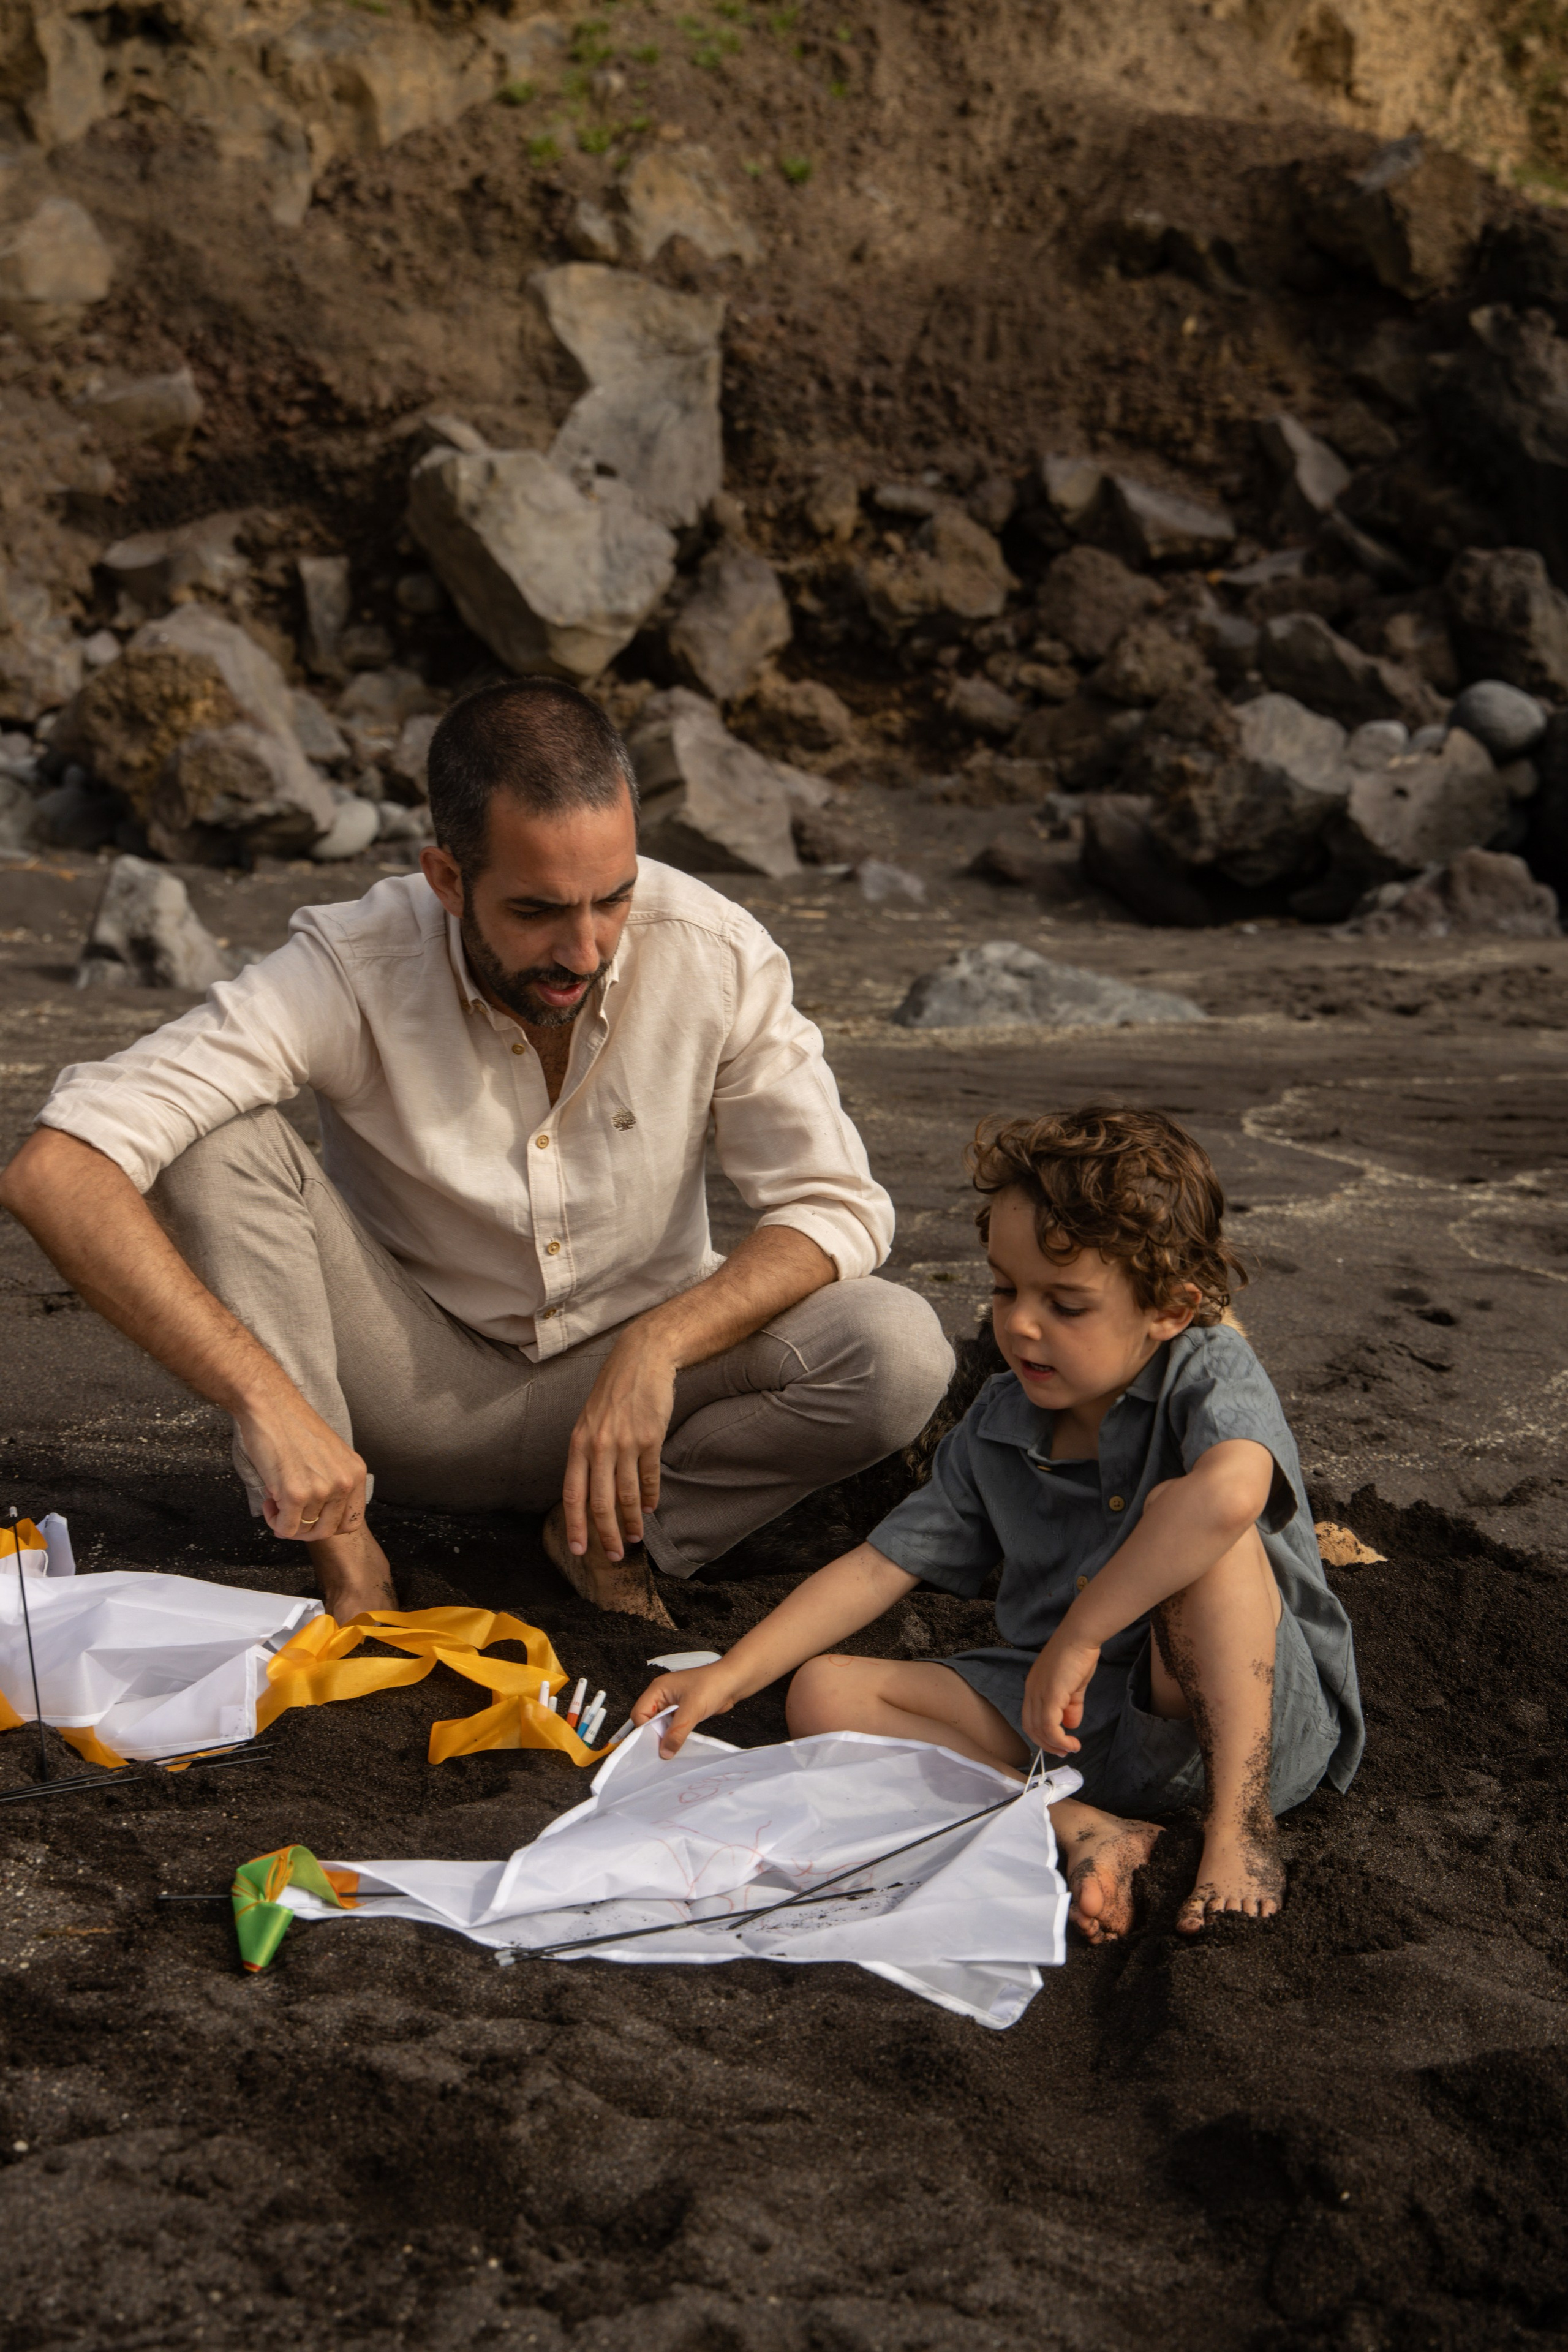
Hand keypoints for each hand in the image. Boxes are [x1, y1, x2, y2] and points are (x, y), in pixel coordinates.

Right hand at [236, 1387, 368, 1543]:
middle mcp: (344, 1483)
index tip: (311, 1519)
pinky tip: (269, 1501)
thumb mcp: (330, 1455)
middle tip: (289, 1515)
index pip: (352, 1521)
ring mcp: (321, 1489)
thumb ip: (333, 1483)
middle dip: (306, 1530)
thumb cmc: (293, 1427)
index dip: (328, 1525)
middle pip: (328, 1530)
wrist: (271, 1406)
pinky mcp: (296, 1493)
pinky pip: (286, 1528)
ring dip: (287, 1522)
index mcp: (356, 1472)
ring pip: (305, 1530)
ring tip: (276, 1501)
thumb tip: (318, 1516)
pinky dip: (275, 1522)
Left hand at [563, 1326, 677, 1561]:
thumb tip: (589, 1491)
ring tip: (636, 1537)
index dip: (575, 1525)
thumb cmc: (613, 1391)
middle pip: (599, 1503)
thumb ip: (586, 1453)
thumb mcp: (589, 1420)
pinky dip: (649, 1497)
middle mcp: (598, 1446)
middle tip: (614, 1555)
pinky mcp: (649, 1438)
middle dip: (606, 1534)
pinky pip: (649, 1477)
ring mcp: (624, 1443)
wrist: (641, 1359)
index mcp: (577, 1443)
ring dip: (632, 1522)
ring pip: (626, 1495)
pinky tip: (649, 1508)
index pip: (572, 1494)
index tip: (580, 1549)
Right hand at [632, 1664, 739, 1757]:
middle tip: (664, 1747)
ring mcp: (673, 1703)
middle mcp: (663, 1695)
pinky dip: (675, 1734)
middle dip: (656, 1734)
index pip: (639, 1713)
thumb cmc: (713, 1684)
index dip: (645, 1729)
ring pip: (661, 1724)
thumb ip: (677, 1732)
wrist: (734, 1682)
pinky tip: (681, 1741)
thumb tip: (665, 1751)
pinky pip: (673, 1726)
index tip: (655, 1743)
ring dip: (667, 1735)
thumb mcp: (692, 1710)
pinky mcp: (684, 1710)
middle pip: (649, 1720)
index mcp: (658, 1689)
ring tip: (673, 1745)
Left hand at [1021, 1628, 1101, 1756]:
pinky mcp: (1049, 1695)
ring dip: (1055, 1744)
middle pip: (1031, 1727)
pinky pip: (1050, 1725)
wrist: (1080, 1637)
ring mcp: (1038, 1693)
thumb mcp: (1075, 1686)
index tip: (1059, 1743)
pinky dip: (1059, 1739)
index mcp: (1034, 1687)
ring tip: (1070, 1749)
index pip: (1030, 1718)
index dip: (1042, 1735)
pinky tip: (1071, 1742)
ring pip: (1039, 1729)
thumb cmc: (1078, 1656)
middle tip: (1063, 1752)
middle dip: (1047, 1744)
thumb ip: (1072, 1706)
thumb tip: (1072, 1725)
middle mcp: (1031, 1692)